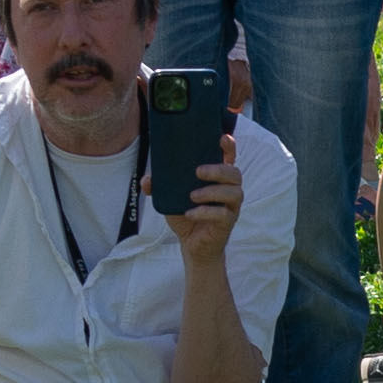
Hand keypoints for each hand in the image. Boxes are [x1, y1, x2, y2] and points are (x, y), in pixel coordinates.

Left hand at [168, 137, 243, 257]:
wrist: (193, 245)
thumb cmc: (187, 215)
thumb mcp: (171, 198)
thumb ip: (159, 186)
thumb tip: (147, 180)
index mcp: (218, 179)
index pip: (229, 158)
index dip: (229, 147)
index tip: (222, 138)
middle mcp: (229, 190)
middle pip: (235, 174)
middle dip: (218, 170)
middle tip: (198, 172)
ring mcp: (231, 207)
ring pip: (234, 193)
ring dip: (213, 192)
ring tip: (192, 196)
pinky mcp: (227, 223)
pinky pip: (223, 215)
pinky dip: (205, 212)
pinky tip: (190, 213)